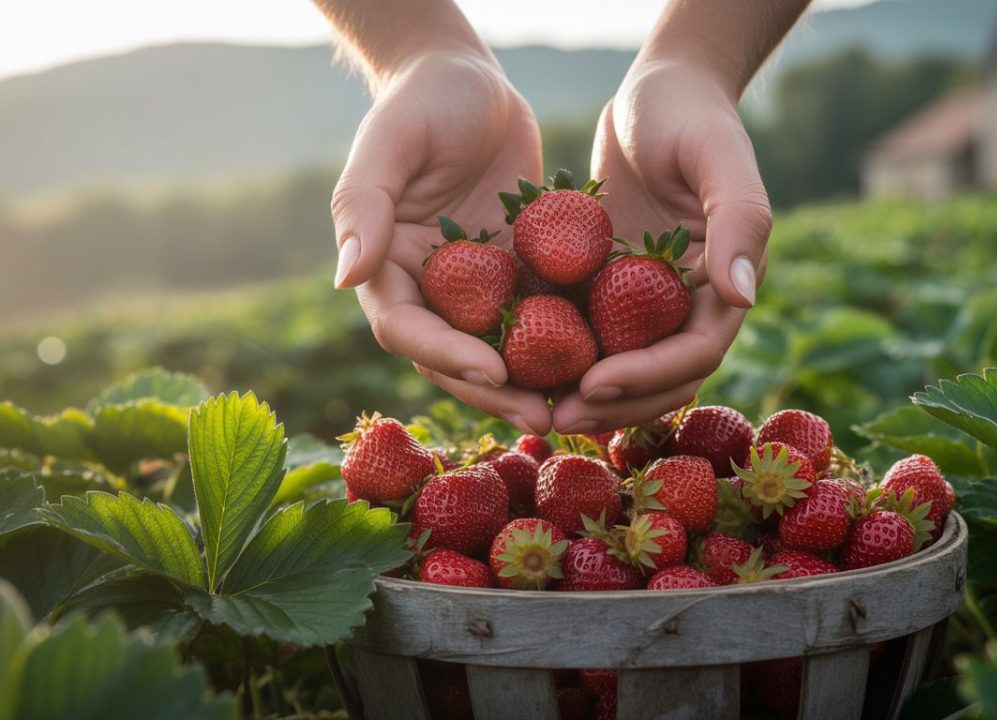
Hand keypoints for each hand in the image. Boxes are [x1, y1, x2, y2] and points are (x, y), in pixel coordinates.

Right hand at [331, 52, 551, 434]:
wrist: (473, 81)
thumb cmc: (424, 101)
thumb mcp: (391, 144)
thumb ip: (364, 209)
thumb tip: (346, 280)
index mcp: (387, 268)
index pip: (409, 330)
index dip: (447, 356)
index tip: (493, 370)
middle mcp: (431, 289)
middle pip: (455, 357)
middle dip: (495, 390)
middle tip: (541, 416)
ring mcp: (477, 287)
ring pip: (501, 349)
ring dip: (533, 381)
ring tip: (576, 407)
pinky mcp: (520, 275)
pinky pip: (543, 317)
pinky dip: (567, 343)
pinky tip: (605, 362)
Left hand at [551, 61, 771, 433]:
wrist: (654, 89)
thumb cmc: (690, 112)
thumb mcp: (717, 155)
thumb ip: (740, 220)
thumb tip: (742, 298)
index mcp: (724, 283)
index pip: (695, 352)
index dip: (649, 375)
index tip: (595, 383)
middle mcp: (688, 302)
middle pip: (661, 378)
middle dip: (613, 404)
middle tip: (555, 417)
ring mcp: (646, 299)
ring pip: (623, 368)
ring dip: (585, 396)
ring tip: (534, 407)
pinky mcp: (609, 286)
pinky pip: (587, 335)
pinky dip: (559, 356)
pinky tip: (515, 366)